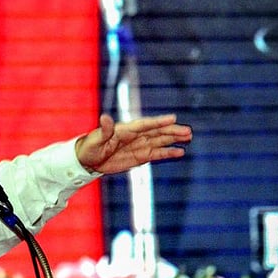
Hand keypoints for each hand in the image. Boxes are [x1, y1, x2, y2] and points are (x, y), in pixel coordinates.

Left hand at [74, 113, 191, 174]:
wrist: (88, 160)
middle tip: (188, 131)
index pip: (145, 124)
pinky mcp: (141, 156)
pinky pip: (157, 153)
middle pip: (157, 132)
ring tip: (188, 137)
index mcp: (125, 129)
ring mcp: (139, 145)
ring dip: (174, 139)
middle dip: (172, 131)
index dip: (158, 122)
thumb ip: (104, 129)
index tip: (172, 118)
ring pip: (160, 141)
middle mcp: (135, 136)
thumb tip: (105, 117)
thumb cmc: (90, 146)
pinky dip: (168, 152)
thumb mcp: (95, 139)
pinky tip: (180, 152)